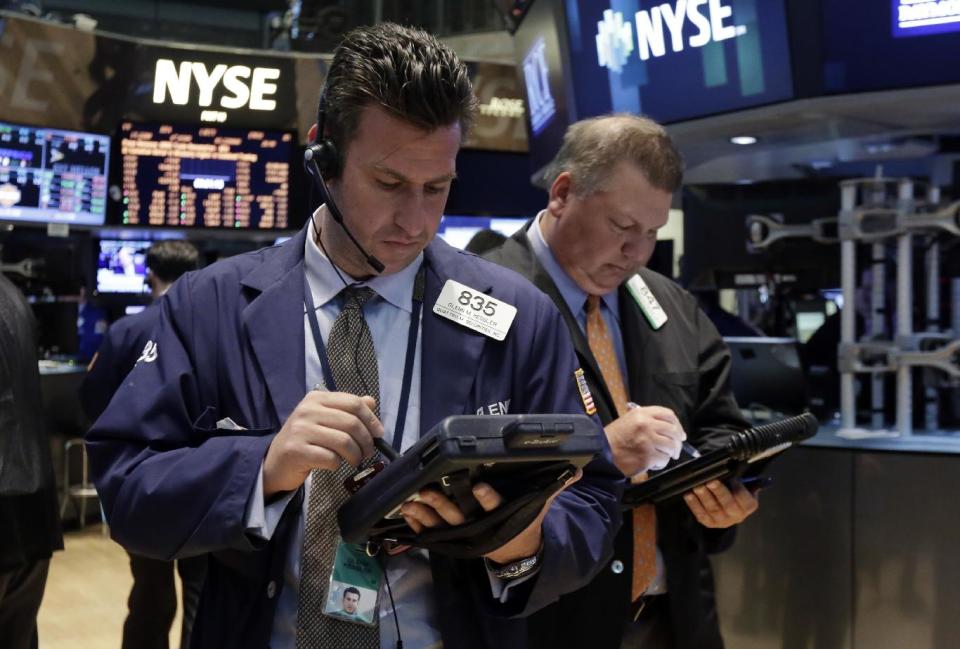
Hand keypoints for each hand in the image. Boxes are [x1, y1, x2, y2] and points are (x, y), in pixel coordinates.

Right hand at [262, 392, 382, 496]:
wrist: (275, 462)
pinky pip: (330, 458)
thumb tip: (371, 402)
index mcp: (316, 398)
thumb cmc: (305, 439)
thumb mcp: (324, 419)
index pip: (353, 403)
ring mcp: (300, 430)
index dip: (371, 419)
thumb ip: (347, 410)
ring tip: (354, 461)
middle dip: (366, 441)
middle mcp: (307, 410)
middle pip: (351, 423)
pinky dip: (337, 464)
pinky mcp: (296, 451)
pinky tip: (333, 465)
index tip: (378, 434)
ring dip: (355, 455)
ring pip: (343, 442)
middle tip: (368, 452)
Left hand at [400, 469, 582, 563]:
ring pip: (442, 525)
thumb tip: (576, 469)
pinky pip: (433, 534)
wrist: (516, 551)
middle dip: (443, 504)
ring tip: (409, 502)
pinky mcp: (454, 539)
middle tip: (427, 491)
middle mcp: (481, 526)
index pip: (495, 506)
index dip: (487, 498)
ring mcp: (466, 535)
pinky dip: (419, 525)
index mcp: (502, 516)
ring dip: (425, 514)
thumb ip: (554, 486)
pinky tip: (407, 514)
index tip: (478, 487)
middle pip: (460, 516)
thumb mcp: (541, 505)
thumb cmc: (525, 520)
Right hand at [604, 405, 684, 476]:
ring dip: (669, 454)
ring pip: (671, 446)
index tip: (680, 434)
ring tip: (662, 457)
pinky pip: (663, 460)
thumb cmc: (613, 439)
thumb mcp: (628, 420)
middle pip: (673, 431)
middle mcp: (646, 424)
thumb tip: (668, 427)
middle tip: (676, 450)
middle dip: (677, 442)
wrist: (601, 454)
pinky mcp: (647, 456)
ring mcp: (647, 440)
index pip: (668, 415)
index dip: (677, 425)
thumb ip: (646, 420)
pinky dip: (661, 463)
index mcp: (641, 413)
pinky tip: (653, 463)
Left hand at [683, 480, 758, 527]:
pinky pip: (701, 514)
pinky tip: (689, 495)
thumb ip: (740, 479)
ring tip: (698, 487)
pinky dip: (694, 504)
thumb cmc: (734, 490)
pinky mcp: (709, 523)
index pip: (746, 499)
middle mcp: (737, 516)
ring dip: (704, 497)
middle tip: (711, 482)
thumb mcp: (742, 484)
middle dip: (719, 492)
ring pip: (713, 509)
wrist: (727, 507)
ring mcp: (723, 521)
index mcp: (748, 506)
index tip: (732, 478)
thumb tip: (734, 471)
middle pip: (728, 505)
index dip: (739, 488)